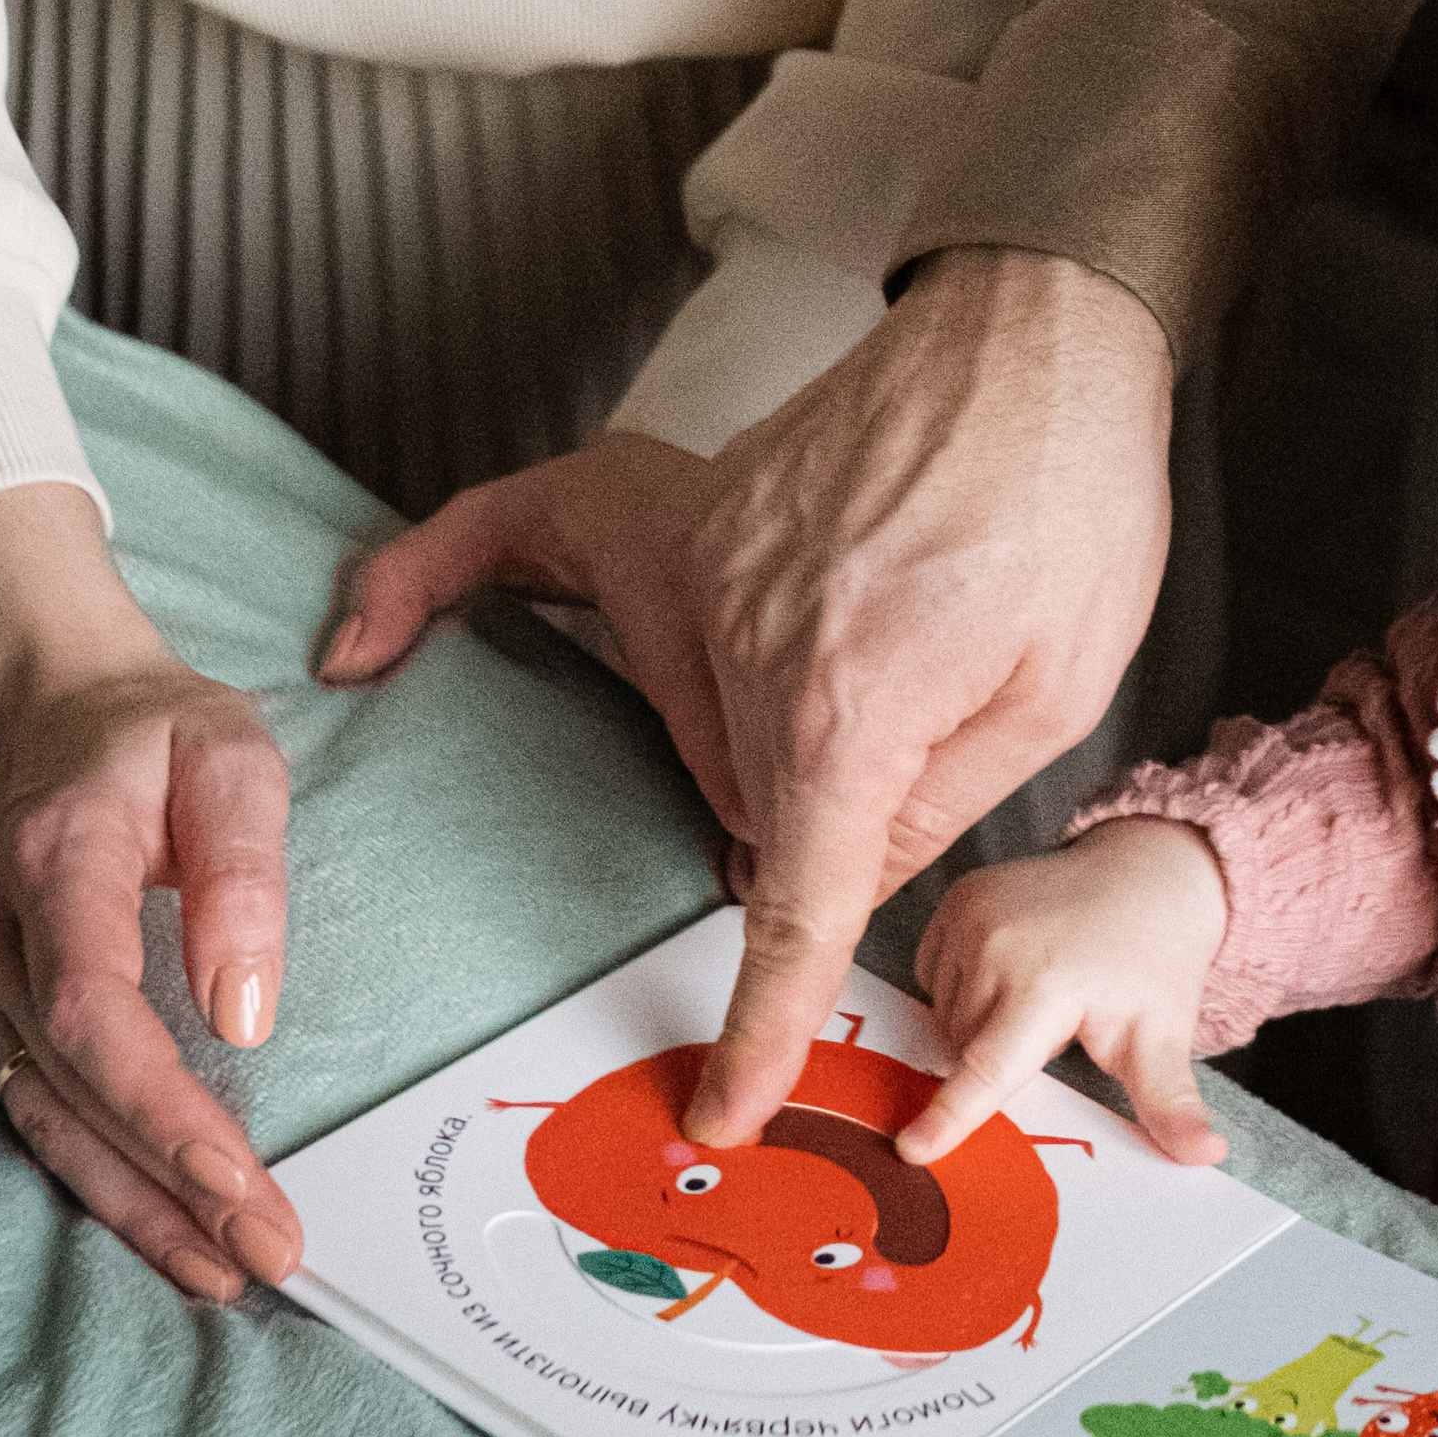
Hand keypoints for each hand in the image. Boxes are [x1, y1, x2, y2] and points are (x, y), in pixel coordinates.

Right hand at [0, 484, 299, 1302]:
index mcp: (58, 859)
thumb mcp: (232, 754)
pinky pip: (41, 1111)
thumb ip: (243, 869)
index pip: (92, 1014)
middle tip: (262, 1254)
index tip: (241, 1181)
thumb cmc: (157, 733)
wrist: (60, 709)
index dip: (162, 1111)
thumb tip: (245, 1013)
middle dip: (168, 1187)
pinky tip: (165, 1227)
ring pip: (47, 1120)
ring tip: (222, 1270)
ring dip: (134, 1208)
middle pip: (72, 1089)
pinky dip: (103, 1179)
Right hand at [326, 246, 1175, 1145]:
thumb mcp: (1052, 694)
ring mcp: (698, 556)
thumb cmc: (1071, 496)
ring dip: (779, 716)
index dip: (760, 1018)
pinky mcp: (687, 505)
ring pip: (698, 711)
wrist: (1038, 331)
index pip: (789, 903)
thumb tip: (837, 872)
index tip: (720, 1105)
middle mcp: (739, 637)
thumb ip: (930, 810)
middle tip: (944, 702)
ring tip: (903, 628)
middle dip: (833, 798)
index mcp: (839, 705)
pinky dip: (442, 574)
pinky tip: (367, 632)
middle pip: (750, 799)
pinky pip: (540, 540)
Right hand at [905, 819, 1228, 1165]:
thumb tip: (1207, 1156)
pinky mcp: (957, 896)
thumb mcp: (1162, 1036)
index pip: (989, 1068)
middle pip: (965, 1052)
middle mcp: (999, 943)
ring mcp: (973, 913)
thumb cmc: (1150, 961)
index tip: (911, 1150)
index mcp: (1049, 984)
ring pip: (945, 1018)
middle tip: (1058, 1026)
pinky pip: (932, 975)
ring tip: (1038, 994)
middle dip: (1001, 1058)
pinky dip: (960, 989)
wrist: (1145, 874)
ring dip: (979, 1026)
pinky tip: (1008, 972)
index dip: (950, 1116)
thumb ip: (1171, 1104)